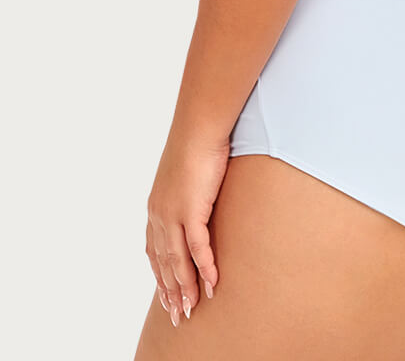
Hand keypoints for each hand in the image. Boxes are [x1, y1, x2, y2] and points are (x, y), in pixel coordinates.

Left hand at [145, 128, 229, 326]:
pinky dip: (205, 268)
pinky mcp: (191, 210)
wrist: (199, 126)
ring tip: (193, 309)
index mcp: (155, 207)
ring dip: (186, 287)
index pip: (154, 252)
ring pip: (177, 261)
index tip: (168, 296)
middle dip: (170, 291)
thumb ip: (189, 194)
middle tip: (179, 315)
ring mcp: (172, 214)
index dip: (161, 276)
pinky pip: (197, 248)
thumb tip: (199, 201)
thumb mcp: (187, 176)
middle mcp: (158, 215)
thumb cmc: (197, 144)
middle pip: (162, 263)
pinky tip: (212, 283)